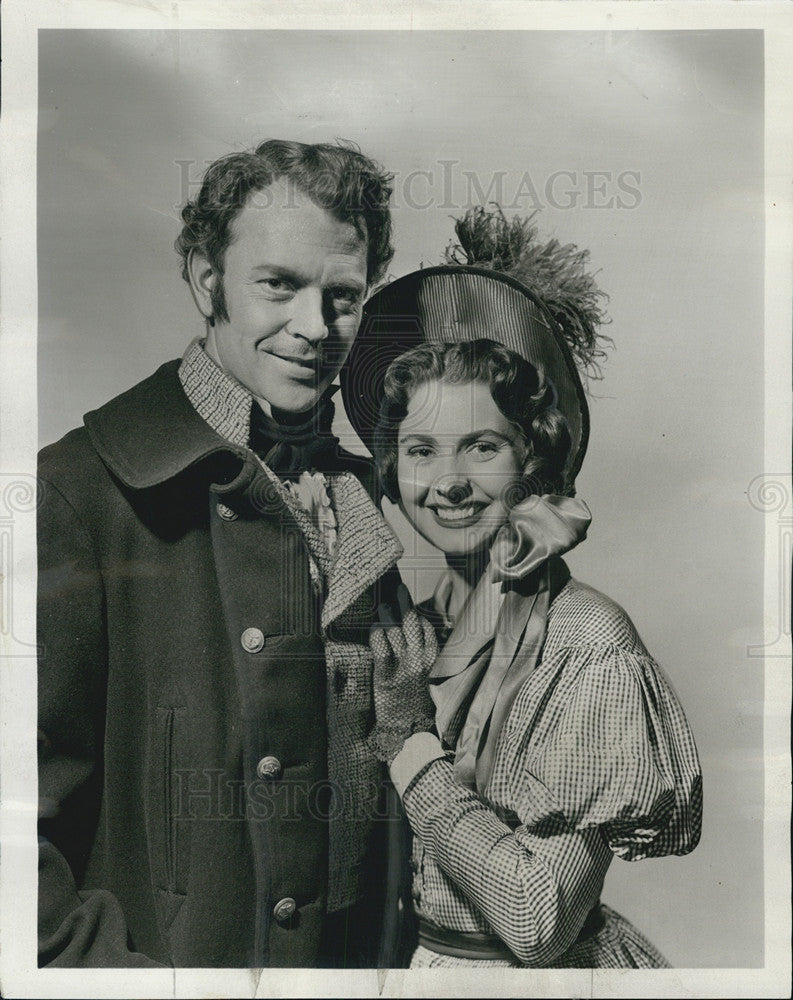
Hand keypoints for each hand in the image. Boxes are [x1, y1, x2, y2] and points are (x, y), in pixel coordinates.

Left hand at [367, 584, 438, 763]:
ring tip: (383, 606)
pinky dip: (376, 632)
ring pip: (394, 630)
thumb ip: (429, 663)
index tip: (413, 607)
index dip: (419, 615)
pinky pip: (380, 644)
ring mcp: (402, 665)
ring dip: (387, 614)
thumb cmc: (420, 710)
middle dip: (405, 603)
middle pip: (412, 622)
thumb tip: (424, 645)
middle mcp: (419, 660)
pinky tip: (374, 627)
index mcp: (433, 662)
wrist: (408, 734)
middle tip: (399, 590)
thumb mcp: (431, 684)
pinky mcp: (384, 673)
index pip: (428, 630)